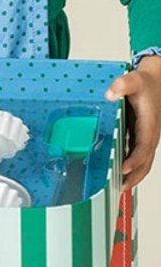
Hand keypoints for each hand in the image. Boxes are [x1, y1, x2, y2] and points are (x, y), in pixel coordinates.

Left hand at [107, 56, 160, 188]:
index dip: (135, 159)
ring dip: (135, 175)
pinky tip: (121, 173)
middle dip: (135, 175)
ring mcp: (147, 136)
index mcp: (149, 124)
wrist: (157, 81)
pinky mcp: (142, 136)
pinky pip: (140, 155)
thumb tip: (110, 93)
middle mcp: (151, 133)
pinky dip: (133, 166)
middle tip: (120, 187)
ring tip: (120, 187)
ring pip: (145, 161)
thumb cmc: (147, 83)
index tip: (124, 168)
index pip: (144, 147)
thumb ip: (122, 85)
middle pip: (146, 160)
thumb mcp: (134, 80)